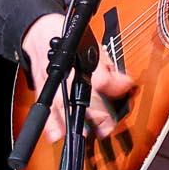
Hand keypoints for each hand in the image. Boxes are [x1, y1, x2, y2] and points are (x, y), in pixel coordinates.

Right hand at [21, 12, 136, 143]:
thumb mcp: (96, 49)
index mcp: (84, 58)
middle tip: (106, 128)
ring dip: (76, 123)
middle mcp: (67, 71)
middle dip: (95, 114)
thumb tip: (126, 84)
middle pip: (81, 96)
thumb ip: (111, 69)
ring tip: (87, 135)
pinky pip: (45, 107)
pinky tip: (56, 136)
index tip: (126, 89)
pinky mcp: (42, 89)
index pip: (101, 77)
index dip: (115, 85)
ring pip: (63, 105)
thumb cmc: (73, 42)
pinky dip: (50, 123)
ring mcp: (53, 80)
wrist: (43, 33)